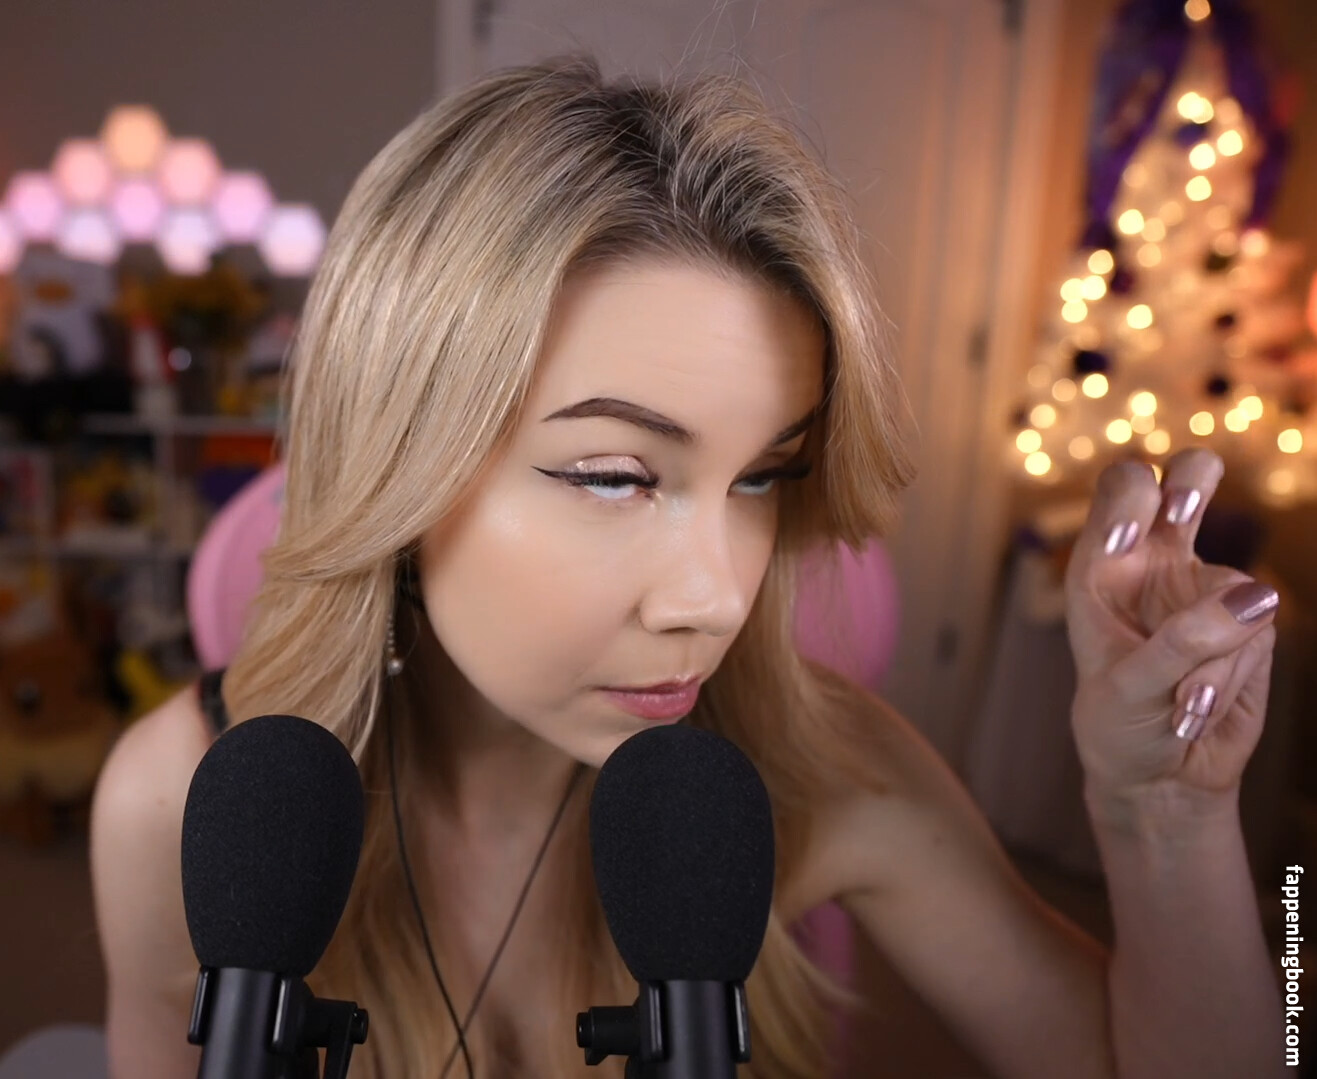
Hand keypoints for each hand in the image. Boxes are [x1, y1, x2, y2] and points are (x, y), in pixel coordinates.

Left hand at [1063, 449, 1277, 812]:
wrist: (1160, 777)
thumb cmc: (1120, 725)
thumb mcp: (1130, 689)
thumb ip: (1183, 645)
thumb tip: (1260, 597)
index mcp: (1105, 567)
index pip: (1120, 496)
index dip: (1131, 497)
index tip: (1134, 533)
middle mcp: (1157, 565)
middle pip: (1188, 480)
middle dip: (1193, 480)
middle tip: (1183, 507)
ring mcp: (1209, 591)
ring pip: (1233, 593)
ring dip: (1210, 658)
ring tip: (1178, 704)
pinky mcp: (1252, 626)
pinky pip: (1257, 634)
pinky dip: (1228, 678)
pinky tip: (1197, 710)